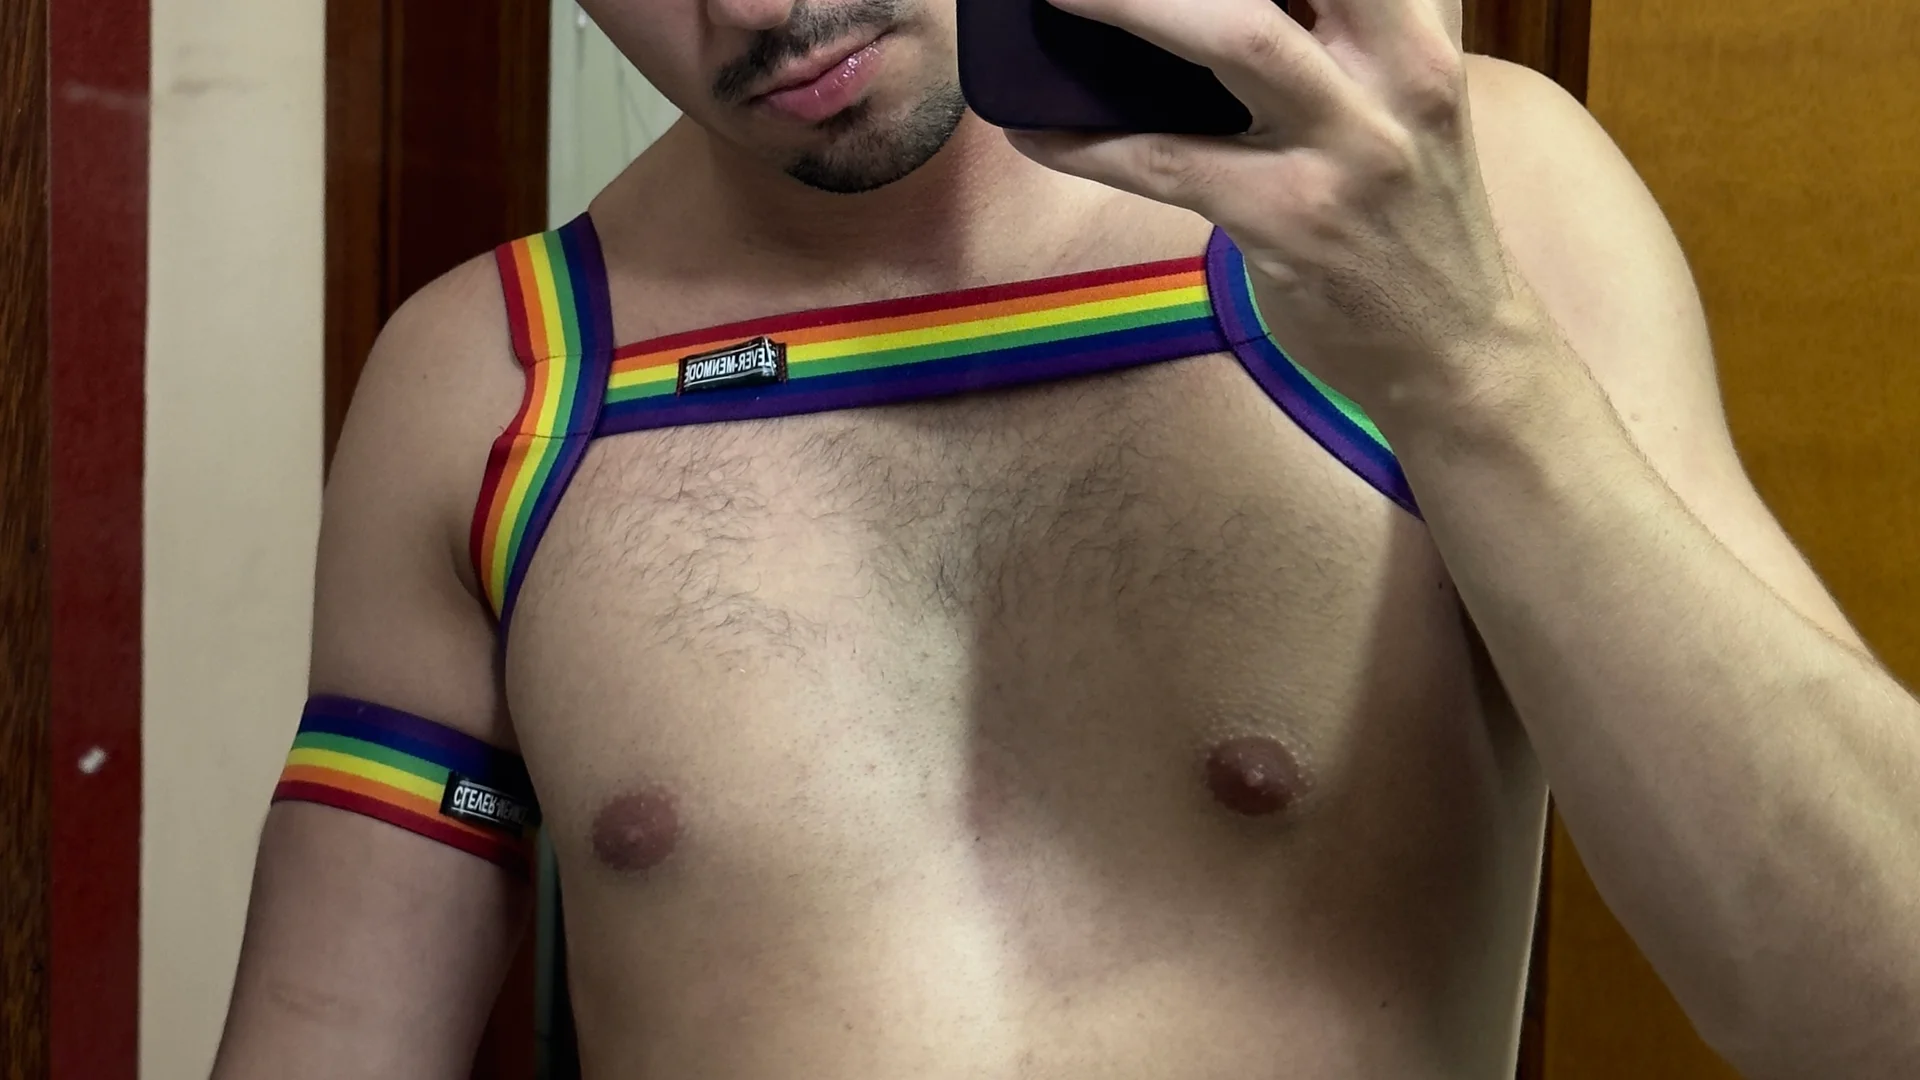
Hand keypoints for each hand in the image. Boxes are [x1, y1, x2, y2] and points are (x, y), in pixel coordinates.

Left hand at [1006, 0, 1544, 418]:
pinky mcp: (1292, 223)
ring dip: (1134, 5)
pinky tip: (1032, 131)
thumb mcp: (1407, 98)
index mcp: (1420, 31)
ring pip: (1239, 39)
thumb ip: (1345, 32)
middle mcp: (1399, 73)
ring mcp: (1348, 149)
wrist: (1460, 347)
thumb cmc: (1413, 213)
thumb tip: (1214, 7)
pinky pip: (1168, 166)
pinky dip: (1086, 146)